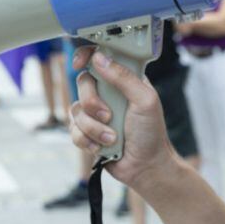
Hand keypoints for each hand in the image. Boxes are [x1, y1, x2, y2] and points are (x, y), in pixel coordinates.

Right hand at [69, 46, 177, 190]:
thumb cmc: (151, 133)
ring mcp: (94, 113)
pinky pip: (73, 131)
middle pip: (82, 84)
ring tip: (112, 138)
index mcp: (121, 80)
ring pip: (76, 110)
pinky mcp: (87, 133)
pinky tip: (102, 147)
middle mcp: (105, 94)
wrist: (145, 167)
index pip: (98, 58)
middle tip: (108, 116)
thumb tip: (99, 58)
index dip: (85, 56)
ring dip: (94, 128)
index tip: (79, 63)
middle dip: (92, 103)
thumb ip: (124, 77)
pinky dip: (87, 141)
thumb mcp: (145, 100)